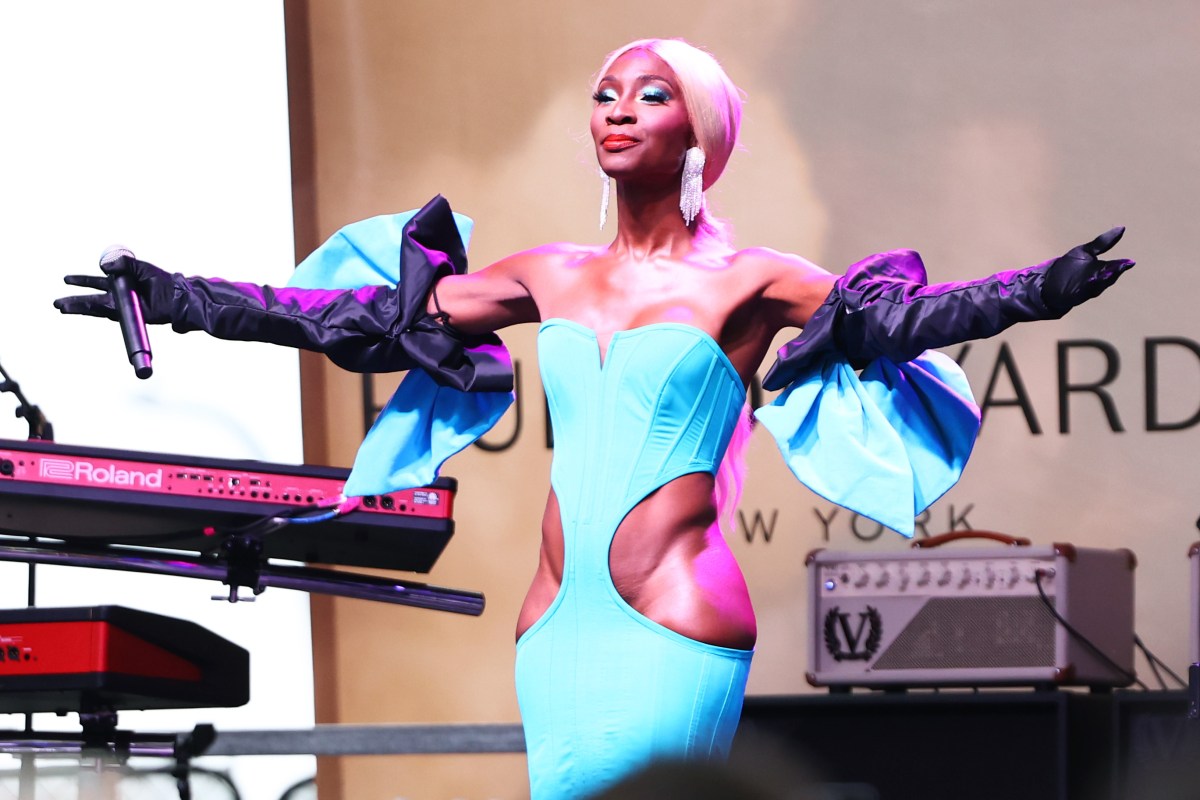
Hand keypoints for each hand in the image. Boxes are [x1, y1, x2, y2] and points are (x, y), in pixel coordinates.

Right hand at [54, 258, 176, 322]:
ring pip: (95, 307)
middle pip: (90, 297)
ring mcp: (120, 306)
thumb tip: (104, 265)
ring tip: (62, 307)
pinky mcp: (126, 314)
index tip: (66, 280)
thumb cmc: (161, 281)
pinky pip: (108, 312)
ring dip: (78, 307)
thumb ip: (123, 263)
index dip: (81, 281)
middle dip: (73, 300)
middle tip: (57, 303)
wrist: (175, 296)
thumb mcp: (140, 267)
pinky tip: (84, 309)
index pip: (95, 282)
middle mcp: (116, 296)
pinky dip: (96, 311)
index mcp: (118, 282)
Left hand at [1041, 227, 1134, 313]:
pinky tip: (1090, 280)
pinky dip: (1087, 287)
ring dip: (1101, 280)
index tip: (1130, 262)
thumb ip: (1102, 243)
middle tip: (1120, 266)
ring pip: (1097, 286)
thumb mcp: (1085, 252)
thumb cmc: (1070, 266)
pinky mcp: (1074, 295)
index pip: (1114, 269)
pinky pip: (1083, 292)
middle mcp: (1096, 283)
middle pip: (1107, 278)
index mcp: (1101, 272)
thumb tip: (1122, 228)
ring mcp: (1085, 290)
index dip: (1121, 267)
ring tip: (1106, 273)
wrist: (1049, 284)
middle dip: (1113, 273)